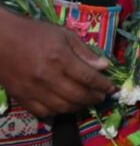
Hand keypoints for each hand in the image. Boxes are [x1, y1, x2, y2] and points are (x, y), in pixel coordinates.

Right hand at [0, 11, 114, 116]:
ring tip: (86, 102)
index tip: (112, 88)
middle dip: (94, 98)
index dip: (103, 85)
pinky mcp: (21, 97)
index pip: (88, 78)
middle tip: (101, 97)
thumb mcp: (63, 35)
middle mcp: (47, 77)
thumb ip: (84, 52)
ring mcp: (33, 90)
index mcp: (60, 59)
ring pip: (62, 107)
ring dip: (78, 107)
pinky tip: (64, 108)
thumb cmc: (33, 33)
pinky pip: (42, 112)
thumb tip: (104, 66)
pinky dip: (57, 113)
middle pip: (78, 95)